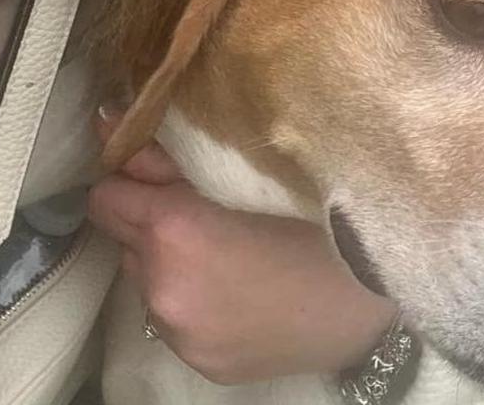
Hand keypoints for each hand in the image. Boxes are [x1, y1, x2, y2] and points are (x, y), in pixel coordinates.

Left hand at [86, 131, 395, 385]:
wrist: (378, 306)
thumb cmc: (325, 224)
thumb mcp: (251, 176)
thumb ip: (173, 158)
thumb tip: (110, 121)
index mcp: (173, 231)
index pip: (105, 197)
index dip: (131, 180)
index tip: (164, 176)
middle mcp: (163, 288)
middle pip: (124, 240)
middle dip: (151, 221)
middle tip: (206, 212)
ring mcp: (180, 334)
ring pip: (148, 281)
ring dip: (171, 263)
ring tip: (230, 253)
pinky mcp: (200, 363)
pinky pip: (175, 320)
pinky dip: (195, 300)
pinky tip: (240, 290)